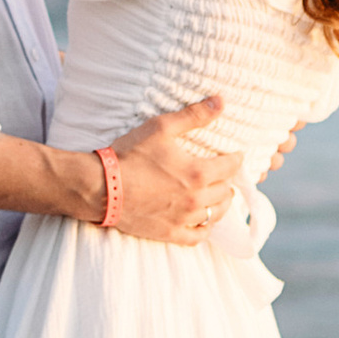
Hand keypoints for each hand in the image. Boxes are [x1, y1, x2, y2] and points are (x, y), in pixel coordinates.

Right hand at [109, 96, 244, 245]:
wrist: (102, 187)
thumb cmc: (130, 155)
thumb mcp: (161, 128)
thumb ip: (194, 115)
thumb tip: (221, 101)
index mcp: (198, 173)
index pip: (231, 167)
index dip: (236, 159)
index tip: (236, 155)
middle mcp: (196, 199)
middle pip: (226, 192)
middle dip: (228, 180)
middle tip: (224, 174)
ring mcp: (184, 219)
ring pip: (216, 214)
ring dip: (221, 203)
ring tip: (218, 195)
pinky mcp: (170, 233)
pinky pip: (198, 236)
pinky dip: (205, 228)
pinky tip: (204, 220)